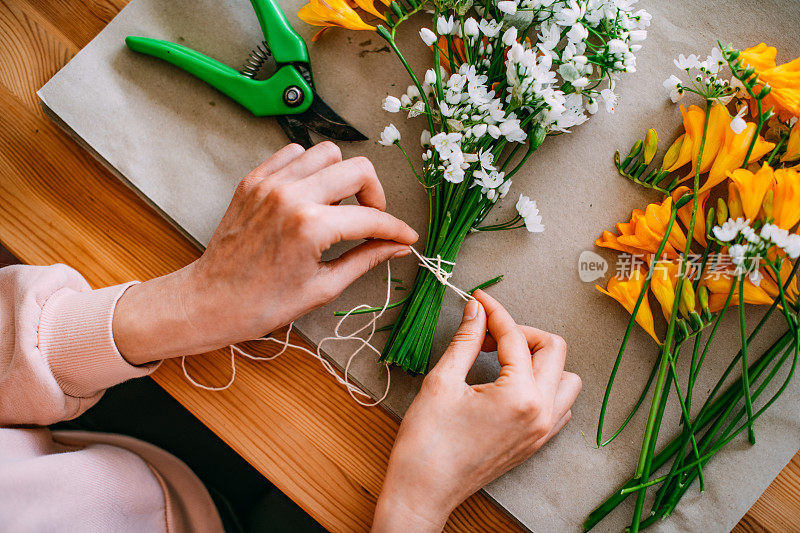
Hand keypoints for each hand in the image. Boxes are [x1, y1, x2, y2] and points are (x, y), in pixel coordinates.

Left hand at [113, 142, 417, 363]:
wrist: (211, 300)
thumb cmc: (263, 303)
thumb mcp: (323, 286)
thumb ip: (365, 259)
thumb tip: (396, 247)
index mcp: (311, 226)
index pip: (371, 217)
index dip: (395, 228)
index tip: (404, 236)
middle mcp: (292, 196)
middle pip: (357, 168)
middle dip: (375, 194)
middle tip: (371, 218)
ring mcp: (270, 183)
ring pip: (326, 153)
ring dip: (341, 177)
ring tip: (339, 206)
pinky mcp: (254, 180)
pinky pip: (293, 154)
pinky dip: (309, 169)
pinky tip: (310, 195)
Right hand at [372, 290, 580, 531]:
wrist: (423, 491)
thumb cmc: (427, 444)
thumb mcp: (442, 382)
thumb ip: (466, 340)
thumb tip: (476, 311)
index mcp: (519, 396)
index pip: (515, 337)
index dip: (494, 312)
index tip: (478, 300)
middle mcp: (541, 413)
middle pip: (553, 349)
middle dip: (521, 332)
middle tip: (487, 333)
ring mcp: (542, 430)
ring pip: (565, 377)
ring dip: (539, 358)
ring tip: (503, 357)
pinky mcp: (536, 442)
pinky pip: (559, 404)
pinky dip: (543, 385)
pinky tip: (512, 382)